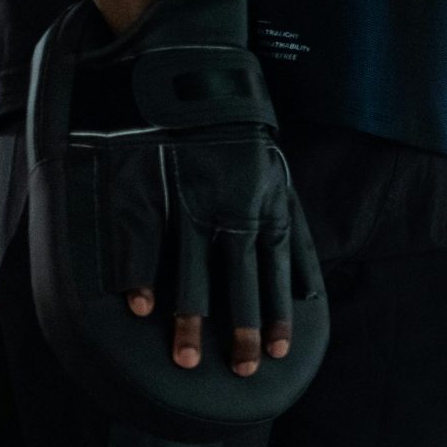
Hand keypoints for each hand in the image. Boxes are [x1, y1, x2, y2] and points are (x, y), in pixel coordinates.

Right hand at [75, 0, 316, 376]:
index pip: (275, 276)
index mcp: (265, 209)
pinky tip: (138, 308)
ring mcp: (189, 200)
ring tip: (187, 355)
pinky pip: (143, 238)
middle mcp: (231, 210)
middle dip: (239, 331)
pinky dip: (141, 275)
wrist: (190, 76)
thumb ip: (289, 232)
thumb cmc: (238, 136)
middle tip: (238, 371)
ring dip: (191, 318)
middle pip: (238, 282)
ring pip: (192, 269)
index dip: (276, 316)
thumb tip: (308, 288)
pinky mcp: (150, 186)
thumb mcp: (278, 178)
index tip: (277, 353)